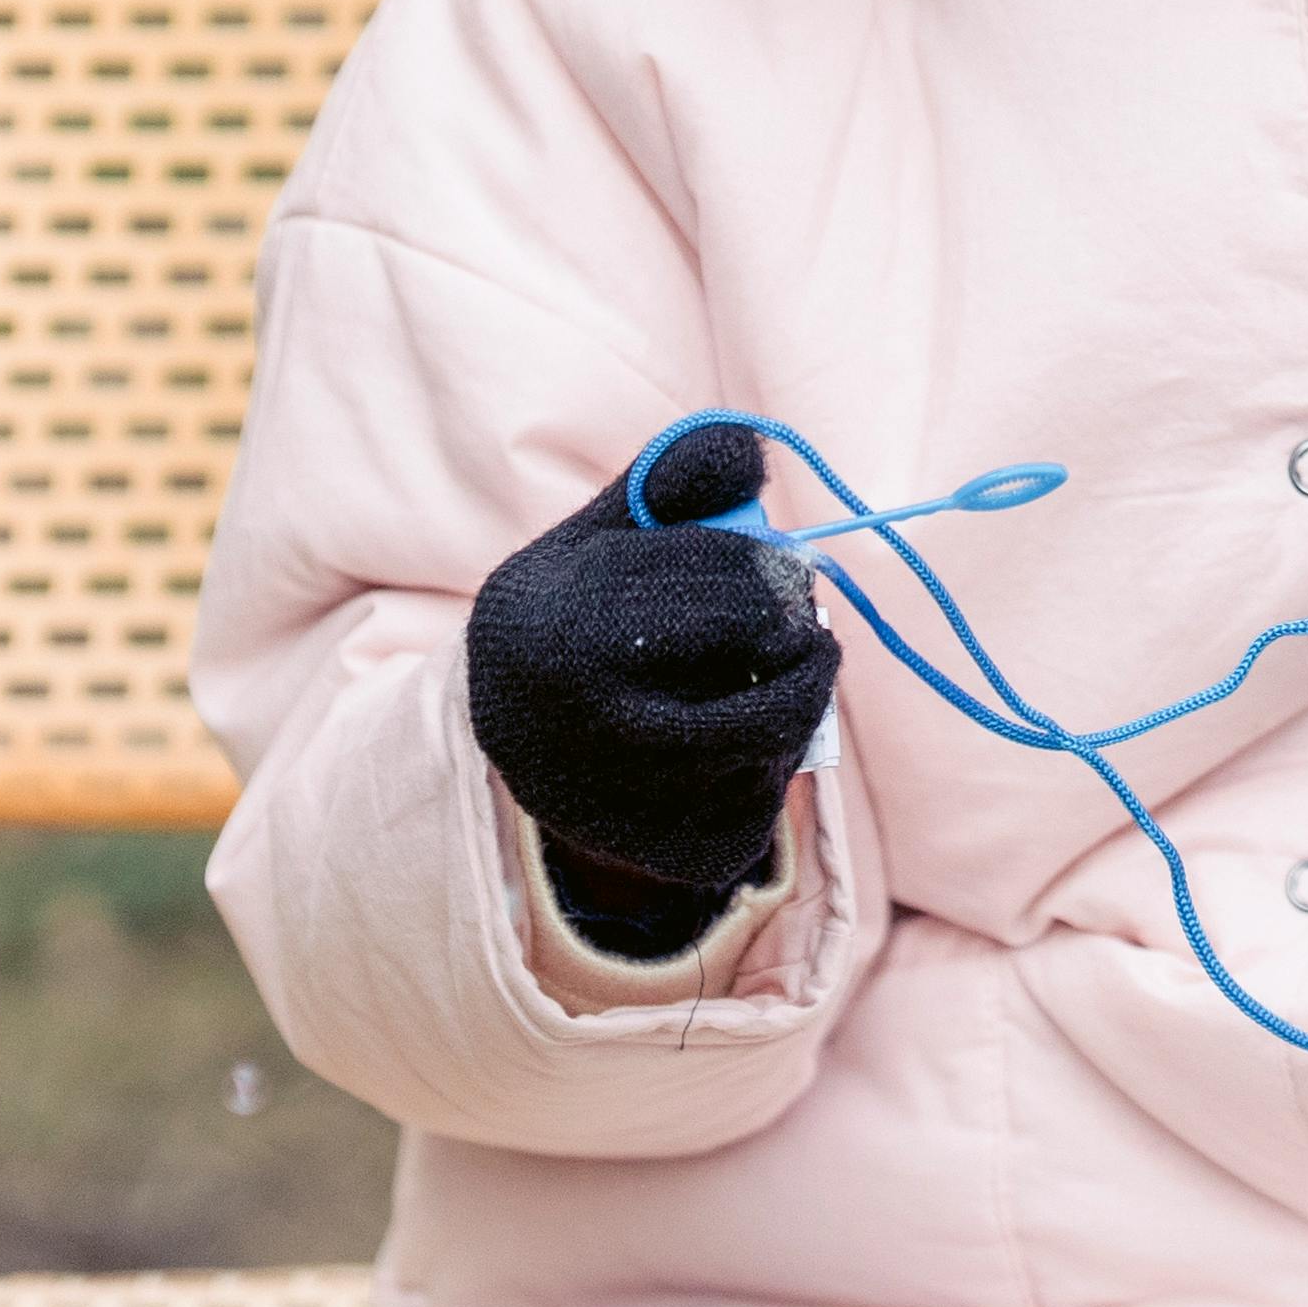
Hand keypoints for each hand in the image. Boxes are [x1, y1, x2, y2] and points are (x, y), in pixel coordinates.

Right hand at [464, 422, 841, 920]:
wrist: (509, 742)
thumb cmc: (571, 614)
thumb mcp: (595, 536)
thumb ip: (668, 482)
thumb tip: (753, 454)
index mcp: (564, 627)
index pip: (731, 584)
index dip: (775, 571)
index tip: (777, 570)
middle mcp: (588, 721)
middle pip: (766, 656)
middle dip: (797, 628)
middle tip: (796, 621)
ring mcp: (628, 798)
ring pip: (778, 731)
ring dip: (799, 692)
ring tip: (784, 668)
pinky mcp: (675, 852)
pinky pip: (768, 796)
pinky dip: (772, 761)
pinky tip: (736, 742)